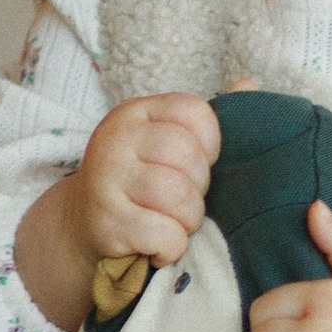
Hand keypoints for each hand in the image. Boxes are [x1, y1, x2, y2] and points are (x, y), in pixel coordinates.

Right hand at [13, 91, 218, 331]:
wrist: (83, 223)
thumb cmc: (141, 180)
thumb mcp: (168, 141)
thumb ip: (207, 119)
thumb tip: (247, 85)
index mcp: (139, 112)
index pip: (195, 113)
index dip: (210, 146)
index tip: (200, 165)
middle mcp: (117, 137)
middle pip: (187, 156)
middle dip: (198, 188)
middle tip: (184, 201)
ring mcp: (107, 177)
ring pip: (176, 195)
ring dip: (187, 220)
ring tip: (175, 223)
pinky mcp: (105, 219)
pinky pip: (161, 233)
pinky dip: (171, 246)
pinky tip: (160, 244)